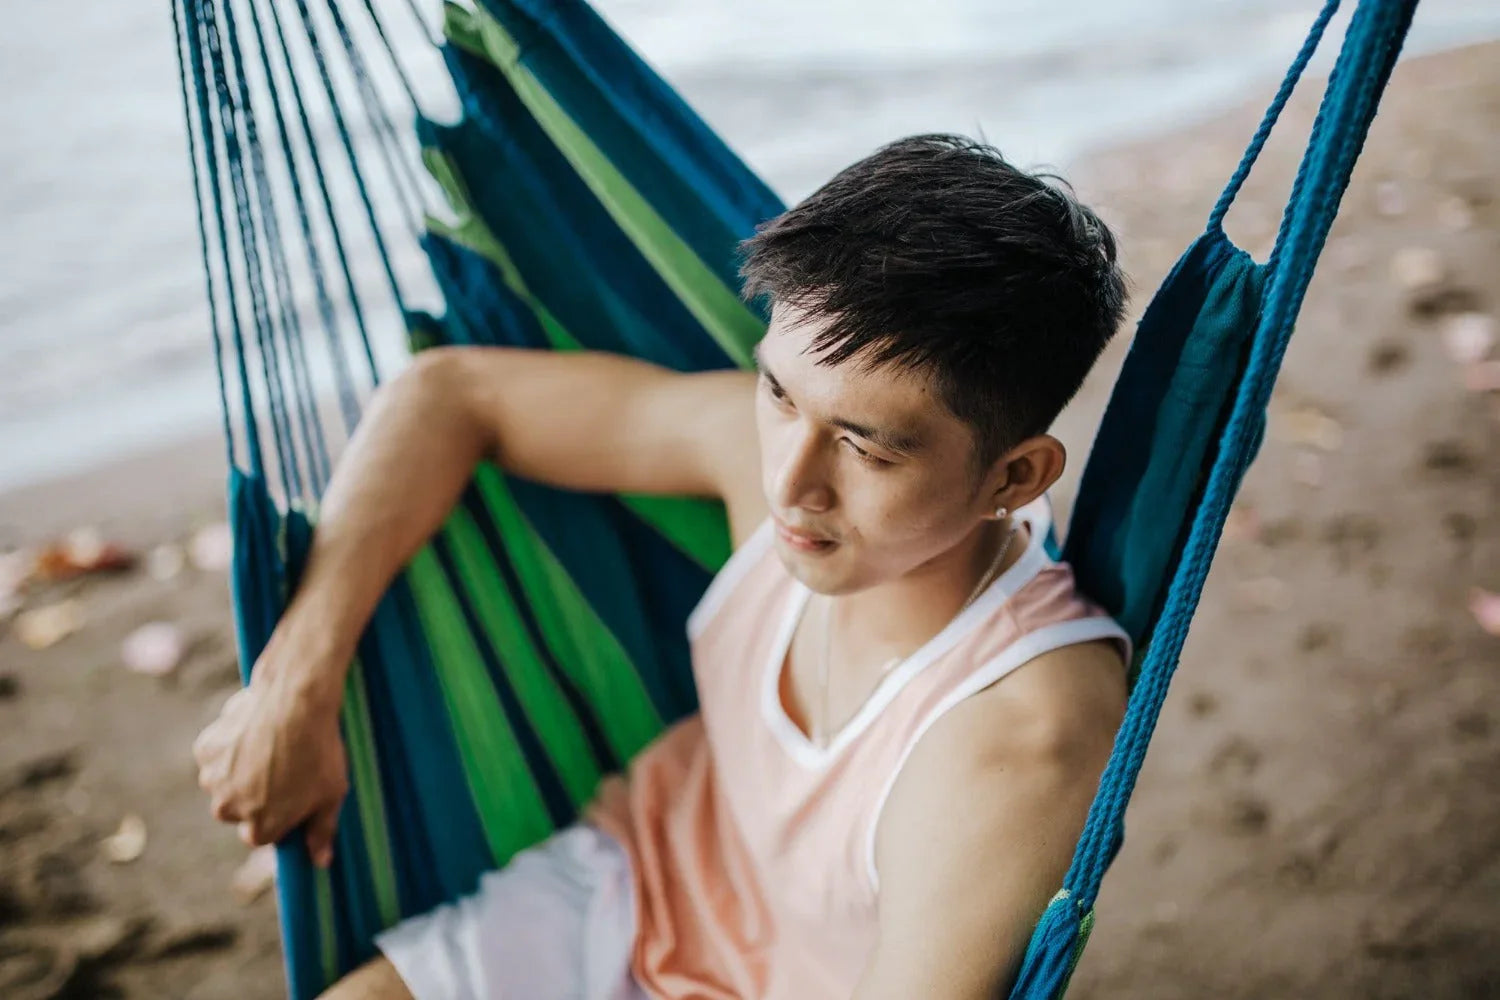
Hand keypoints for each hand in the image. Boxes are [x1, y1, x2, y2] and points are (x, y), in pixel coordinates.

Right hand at [193, 636, 348, 866]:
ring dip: (239, 769)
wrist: (296, 701)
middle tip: (283, 765)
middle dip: (254, 794)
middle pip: (239, 809)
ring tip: (270, 744)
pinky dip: (229, 745)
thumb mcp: (332, 794)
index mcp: (259, 829)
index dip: (276, 814)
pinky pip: (215, 754)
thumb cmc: (320, 750)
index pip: (260, 834)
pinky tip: (253, 729)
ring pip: (224, 781)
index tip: (291, 794)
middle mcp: (228, 810)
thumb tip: (321, 862)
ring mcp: (212, 780)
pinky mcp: (205, 750)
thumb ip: (323, 831)